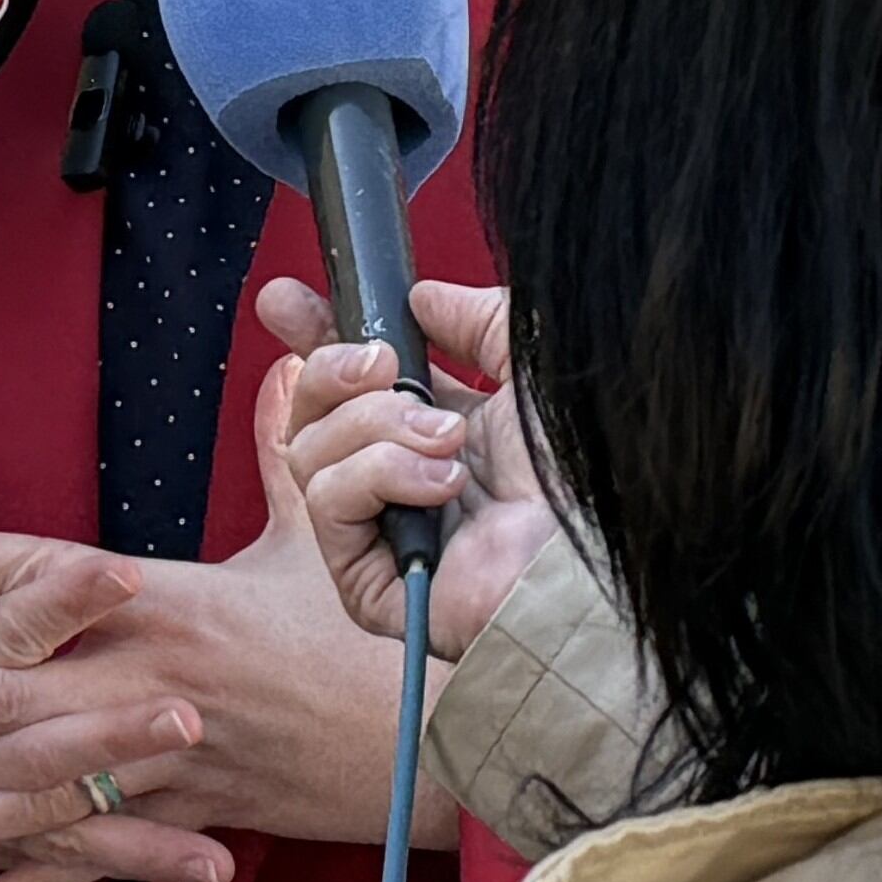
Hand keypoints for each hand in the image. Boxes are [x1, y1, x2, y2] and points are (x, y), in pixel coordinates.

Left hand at [0, 364, 424, 881]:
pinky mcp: (195, 810)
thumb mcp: (319, 537)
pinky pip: (108, 848)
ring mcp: (169, 750)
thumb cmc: (372, 627)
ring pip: (42, 785)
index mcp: (170, 600)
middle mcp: (154, 675)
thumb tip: (287, 369)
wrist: (431, 730)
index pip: (46, 571)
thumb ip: (285, 458)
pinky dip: (50, 878)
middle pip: (14, 685)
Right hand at [0, 434, 234, 881]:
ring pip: (51, 810)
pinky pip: (46, 861)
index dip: (57, 600)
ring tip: (207, 808)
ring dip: (130, 810)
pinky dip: (114, 866)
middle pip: (35, 731)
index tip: (124, 573)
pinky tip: (191, 865)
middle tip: (192, 703)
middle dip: (112, 722)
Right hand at [267, 277, 558, 655]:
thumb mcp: (531, 364)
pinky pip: (330, 501)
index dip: (313, 338)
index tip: (288, 300)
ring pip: (313, 450)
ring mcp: (381, 534)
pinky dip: (380, 476)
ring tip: (449, 440)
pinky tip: (442, 486)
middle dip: (332, 370)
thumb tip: (422, 299)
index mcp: (439, 434)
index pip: (349, 385)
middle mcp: (402, 484)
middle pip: (312, 414)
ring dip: (379, 426)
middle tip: (382, 363)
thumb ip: (478, 318)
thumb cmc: (580, 473)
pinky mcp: (368, 582)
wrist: (593, 549)